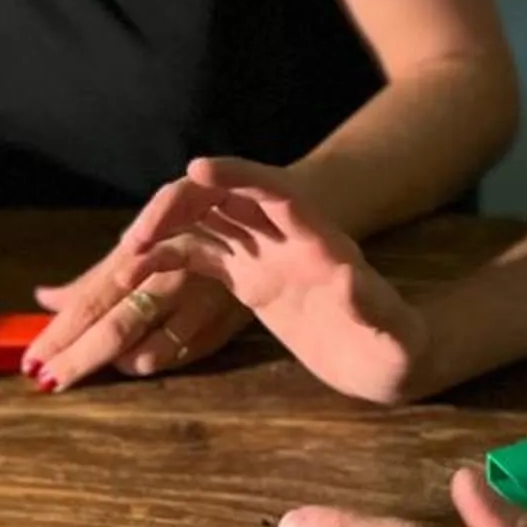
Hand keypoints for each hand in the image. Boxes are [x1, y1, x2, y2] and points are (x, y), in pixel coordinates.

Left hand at [22, 219, 251, 391]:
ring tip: (87, 370)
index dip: (60, 335)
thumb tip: (44, 298)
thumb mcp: (138, 246)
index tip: (32, 363)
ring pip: (149, 348)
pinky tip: (138, 364)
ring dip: (116, 362)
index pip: (90, 302)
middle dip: (77, 358)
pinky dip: (158, 360)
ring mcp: (198, 299)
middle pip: (114, 327)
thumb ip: (92, 280)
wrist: (265, 218)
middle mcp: (166, 275)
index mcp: (140, 253)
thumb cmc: (186, 231)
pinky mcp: (226, 319)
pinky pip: (187, 352)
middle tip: (48, 381)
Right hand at [112, 158, 432, 404]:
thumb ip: (372, 305)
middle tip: (139, 237)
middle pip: (226, 198)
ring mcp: (264, 254)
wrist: (388, 359)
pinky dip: (168, 261)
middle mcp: (286, 237)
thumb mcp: (393, 333)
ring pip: (204, 222)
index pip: (276, 192)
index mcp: (321, 239)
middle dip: (180, 205)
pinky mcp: (249, 278)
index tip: (197, 168)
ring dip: (165, 230)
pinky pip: (200, 257)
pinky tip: (138, 278)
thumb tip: (348, 278)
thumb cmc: (398, 347)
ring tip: (128, 259)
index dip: (237, 175)